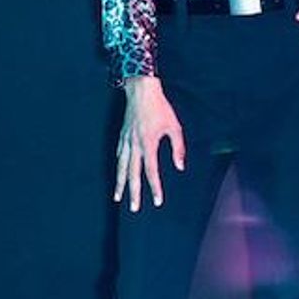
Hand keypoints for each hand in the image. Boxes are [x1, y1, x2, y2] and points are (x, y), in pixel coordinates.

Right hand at [115, 76, 185, 211]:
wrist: (141, 90)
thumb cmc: (160, 107)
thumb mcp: (174, 127)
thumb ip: (178, 148)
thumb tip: (180, 166)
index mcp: (148, 144)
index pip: (151, 171)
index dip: (155, 187)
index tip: (157, 201)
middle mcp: (134, 145)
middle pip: (132, 174)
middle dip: (133, 193)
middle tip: (134, 208)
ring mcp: (126, 140)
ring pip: (121, 167)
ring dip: (120, 183)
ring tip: (118, 198)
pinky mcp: (122, 135)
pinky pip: (119, 155)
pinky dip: (118, 166)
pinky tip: (119, 173)